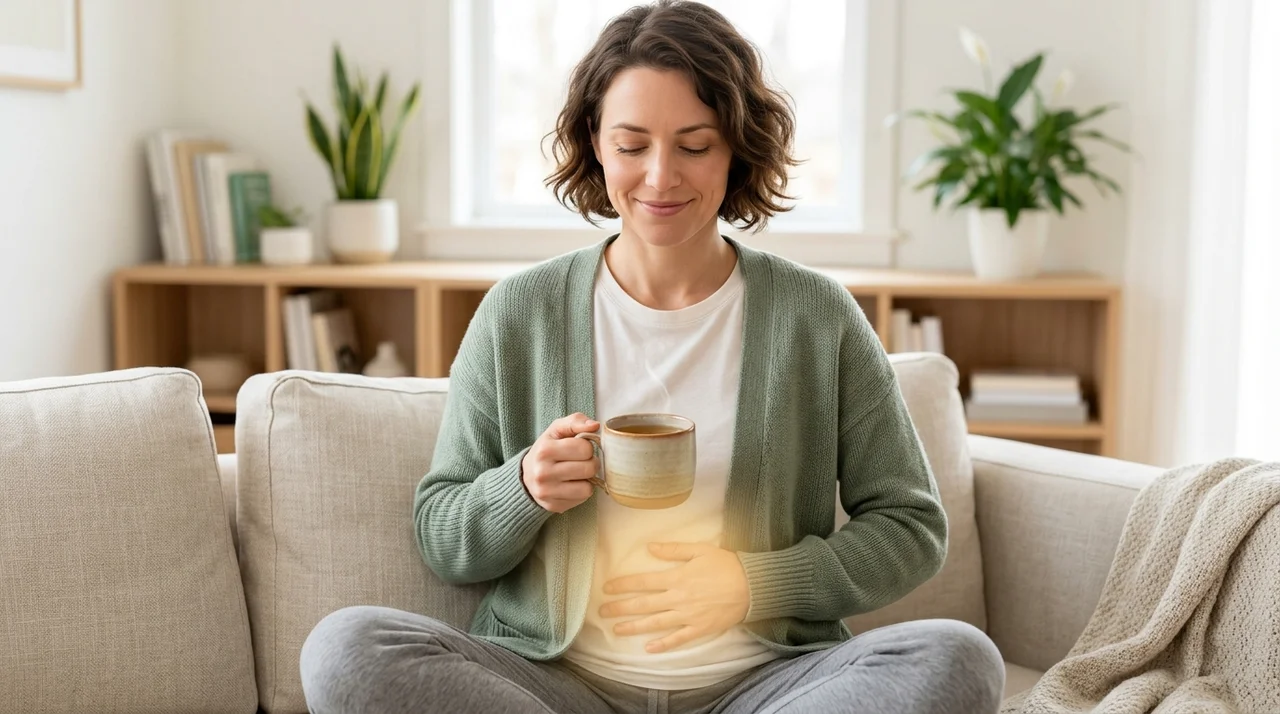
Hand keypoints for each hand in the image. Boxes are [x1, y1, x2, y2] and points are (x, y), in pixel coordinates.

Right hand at [521, 413, 599, 512]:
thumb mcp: (557, 430)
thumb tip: (595, 425)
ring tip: (577, 473)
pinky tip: (571, 485)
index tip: (579, 448)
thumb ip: (576, 421)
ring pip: (587, 487)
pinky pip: (582, 498)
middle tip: (582, 462)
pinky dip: (581, 491)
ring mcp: (547, 492)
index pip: (585, 448)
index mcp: (545, 450)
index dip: (587, 447)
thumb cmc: (547, 449)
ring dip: (587, 479)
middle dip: (590, 463)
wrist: (526, 475)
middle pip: (589, 468)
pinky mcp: (553, 505)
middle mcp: (543, 472)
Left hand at [600, 542, 749, 653]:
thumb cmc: (726, 565)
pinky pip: (678, 639)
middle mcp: (678, 598)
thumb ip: (673, 550)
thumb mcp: (700, 550)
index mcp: (676, 577)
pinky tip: (649, 649)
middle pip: (643, 605)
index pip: (643, 582)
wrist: (752, 586)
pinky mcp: (699, 628)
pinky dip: (663, 645)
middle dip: (621, 608)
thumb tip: (649, 547)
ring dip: (634, 627)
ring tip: (617, 629)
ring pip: (655, 623)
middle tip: (603, 611)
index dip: (623, 585)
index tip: (607, 588)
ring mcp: (688, 616)